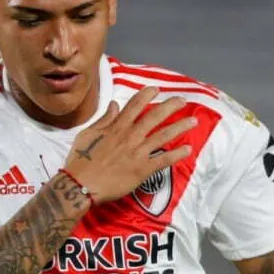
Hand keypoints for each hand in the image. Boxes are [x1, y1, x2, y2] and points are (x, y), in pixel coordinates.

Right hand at [64, 86, 196, 204]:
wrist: (81, 184)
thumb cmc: (80, 160)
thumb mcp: (87, 134)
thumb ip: (104, 120)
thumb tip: (114, 105)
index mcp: (116, 127)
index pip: (135, 105)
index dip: (147, 95)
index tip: (157, 89)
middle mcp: (130, 136)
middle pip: (154, 117)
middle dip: (170, 107)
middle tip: (182, 100)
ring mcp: (138, 153)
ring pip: (163, 136)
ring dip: (179, 127)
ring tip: (193, 121)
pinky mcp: (142, 170)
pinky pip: (163, 160)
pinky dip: (176, 154)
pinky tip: (188, 149)